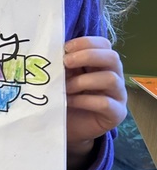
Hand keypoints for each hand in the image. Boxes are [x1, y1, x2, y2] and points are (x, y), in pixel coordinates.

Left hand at [65, 36, 126, 166]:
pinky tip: (69, 102)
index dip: (85, 43)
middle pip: (112, 57)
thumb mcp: (62, 77)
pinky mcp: (116, 113)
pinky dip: (84, 100)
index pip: (103, 44)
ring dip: (83, 81)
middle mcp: (114, 76)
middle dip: (87, 56)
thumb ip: (62, 65)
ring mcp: (118, 95)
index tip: (64, 48)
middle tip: (66, 62)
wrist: (67, 127)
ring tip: (65, 88)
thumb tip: (51, 51)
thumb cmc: (64, 97)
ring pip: (110, 79)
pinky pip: (105, 103)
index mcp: (101, 63)